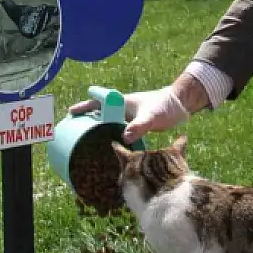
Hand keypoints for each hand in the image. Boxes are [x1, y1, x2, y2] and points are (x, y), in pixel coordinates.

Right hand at [67, 86, 190, 143]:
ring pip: (108, 124)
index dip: (84, 107)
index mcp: (122, 102)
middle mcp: (123, 109)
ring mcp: (129, 118)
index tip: (71, 113)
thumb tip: (125, 137)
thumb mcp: (152, 116)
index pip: (98, 102)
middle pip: (99, 114)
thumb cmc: (165, 106)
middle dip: (86, 120)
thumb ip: (139, 126)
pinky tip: (109, 150)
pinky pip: (119, 132)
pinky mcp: (136, 126)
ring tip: (86, 143)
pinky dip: (112, 138)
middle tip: (72, 131)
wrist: (181, 106)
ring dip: (98, 131)